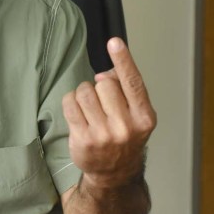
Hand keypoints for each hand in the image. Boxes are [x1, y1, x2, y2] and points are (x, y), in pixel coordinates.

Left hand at [62, 37, 155, 187]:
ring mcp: (104, 135)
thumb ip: (126, 92)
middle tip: (101, 103)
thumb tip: (104, 74)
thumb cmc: (124, 136)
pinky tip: (77, 112)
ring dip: (83, 94)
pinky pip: (69, 104)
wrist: (114, 172)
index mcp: (144, 117)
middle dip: (99, 87)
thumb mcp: (135, 115)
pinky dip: (70, 102)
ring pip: (84, 92)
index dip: (123, 59)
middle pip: (104, 84)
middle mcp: (126, 126)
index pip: (133, 83)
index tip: (114, 42)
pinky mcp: (83, 139)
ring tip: (89, 108)